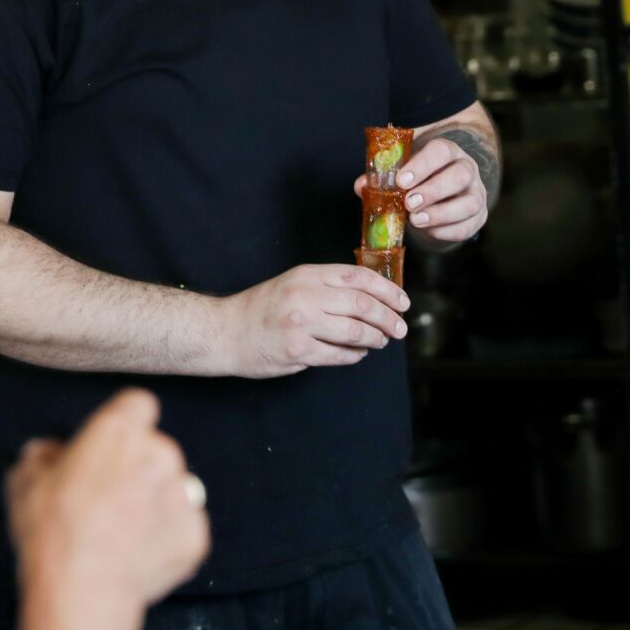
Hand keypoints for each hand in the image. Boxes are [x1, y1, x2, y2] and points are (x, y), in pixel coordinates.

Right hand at [4, 390, 208, 629]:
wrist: (82, 591)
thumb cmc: (50, 532)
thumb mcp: (24, 482)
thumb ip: (42, 456)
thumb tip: (48, 454)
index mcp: (120, 431)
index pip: (137, 405)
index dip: (123, 424)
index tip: (108, 446)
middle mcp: (161, 454)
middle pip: (155, 449)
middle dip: (136, 468)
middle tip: (105, 500)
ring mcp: (183, 496)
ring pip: (172, 489)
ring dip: (154, 503)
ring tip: (120, 534)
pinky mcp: (195, 536)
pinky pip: (182, 529)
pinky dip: (165, 540)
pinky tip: (134, 557)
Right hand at [215, 264, 409, 377]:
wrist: (226, 331)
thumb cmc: (263, 307)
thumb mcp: (294, 282)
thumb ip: (327, 286)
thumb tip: (372, 297)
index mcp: (308, 274)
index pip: (359, 277)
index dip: (388, 290)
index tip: (403, 302)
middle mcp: (305, 295)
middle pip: (363, 305)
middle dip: (389, 318)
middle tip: (400, 328)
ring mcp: (301, 324)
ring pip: (355, 332)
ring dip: (375, 339)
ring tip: (381, 341)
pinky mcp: (297, 351)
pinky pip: (339, 355)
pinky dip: (355, 355)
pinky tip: (358, 353)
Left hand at [355, 136, 487, 244]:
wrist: (442, 188)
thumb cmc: (419, 176)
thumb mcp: (402, 169)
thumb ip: (382, 176)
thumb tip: (361, 186)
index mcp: (447, 151)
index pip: (440, 151)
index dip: (422, 165)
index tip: (401, 181)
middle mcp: (467, 169)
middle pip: (460, 176)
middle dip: (433, 191)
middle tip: (409, 203)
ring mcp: (476, 193)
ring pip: (470, 203)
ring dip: (441, 214)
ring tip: (416, 220)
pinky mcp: (478, 217)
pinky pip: (468, 227)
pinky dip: (446, 231)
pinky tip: (428, 230)